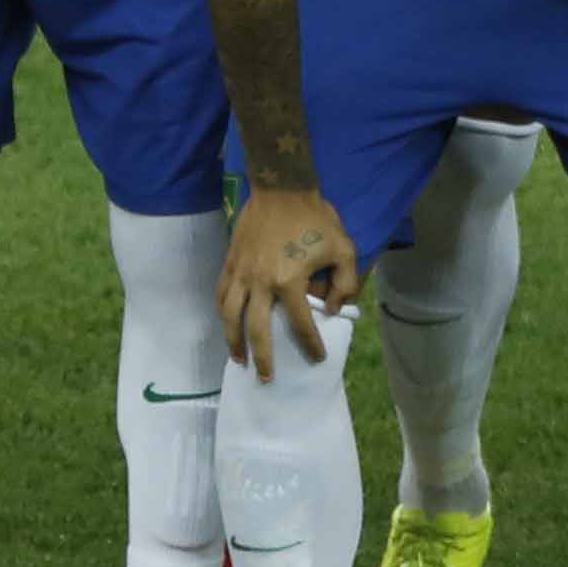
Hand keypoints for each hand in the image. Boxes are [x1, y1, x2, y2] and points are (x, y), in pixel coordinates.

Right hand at [216, 185, 357, 381]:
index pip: (301, 324)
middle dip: (262, 358)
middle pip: (256, 330)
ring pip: (229, 315)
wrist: (281, 188)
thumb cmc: (316, 218)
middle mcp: (260, 282)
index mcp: (289, 281)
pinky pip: (221, 294)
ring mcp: (241, 272)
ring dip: (233, 341)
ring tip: (238, 359)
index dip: (311, 345)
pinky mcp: (230, 262)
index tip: (317, 359)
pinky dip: (223, 312)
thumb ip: (346, 284)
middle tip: (267, 378)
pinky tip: (227, 323)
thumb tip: (333, 310)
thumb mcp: (345, 248)